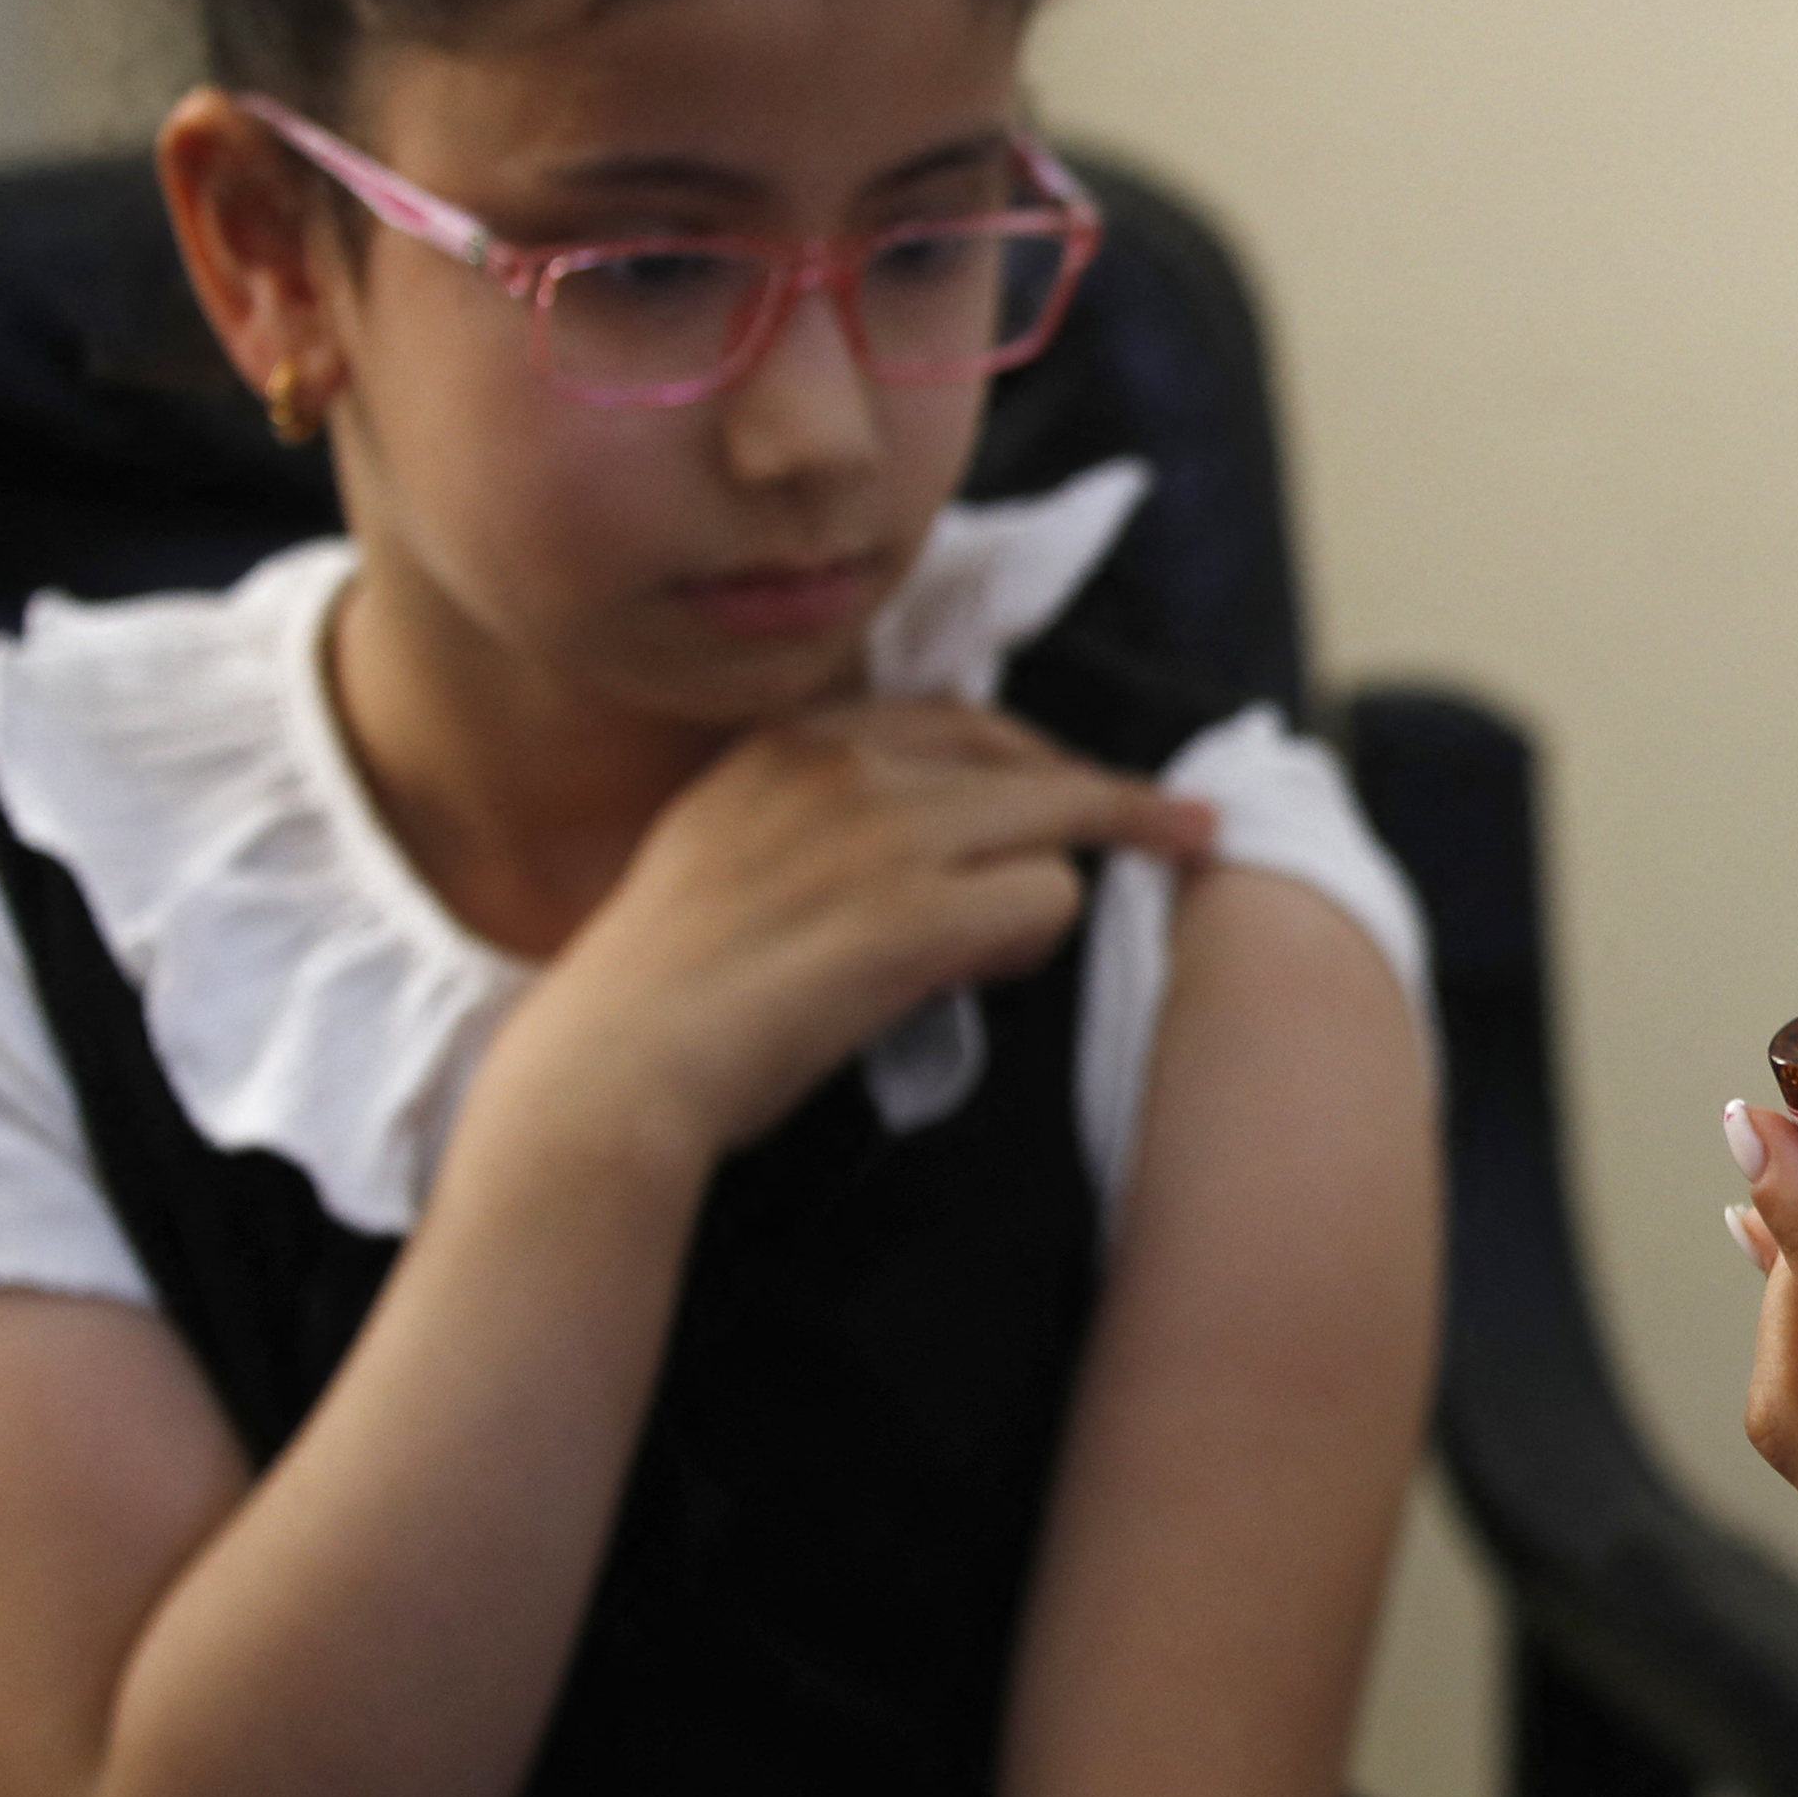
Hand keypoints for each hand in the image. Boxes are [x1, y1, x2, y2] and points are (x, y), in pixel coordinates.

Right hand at [503, 697, 1217, 1161]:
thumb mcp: (727, 851)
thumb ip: (819, 817)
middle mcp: (841, 767)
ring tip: (984, 960)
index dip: (1037, 760)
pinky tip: (980, 976)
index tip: (1093, 785)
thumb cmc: (663, 994)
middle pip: (1031, 764)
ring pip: (1054, 829)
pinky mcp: (913, 913)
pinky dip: (1032, 942)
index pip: (958, 720)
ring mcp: (881, 834)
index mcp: (790, 744)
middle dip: (1115, 802)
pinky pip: (1045, 903)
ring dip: (1046, 895)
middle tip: (1187, 829)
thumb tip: (937, 830)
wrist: (610, 1076)